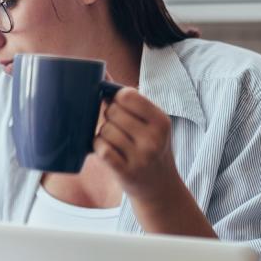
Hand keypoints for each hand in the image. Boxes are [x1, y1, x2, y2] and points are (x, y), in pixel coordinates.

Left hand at [93, 87, 181, 201]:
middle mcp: (154, 138)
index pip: (127, 94)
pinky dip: (99, 147)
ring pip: (105, 130)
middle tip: (118, 128)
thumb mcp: (151, 124)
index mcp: (161, 121)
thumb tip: (101, 72)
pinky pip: (101, 149)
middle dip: (109, 117)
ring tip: (115, 142)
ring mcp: (141, 157)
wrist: (159, 187)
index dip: (116, 98)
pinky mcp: (126, 172)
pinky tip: (107, 150)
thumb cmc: (151, 147)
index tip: (118, 106)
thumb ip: (131, 100)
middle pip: (113, 112)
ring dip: (104, 134)